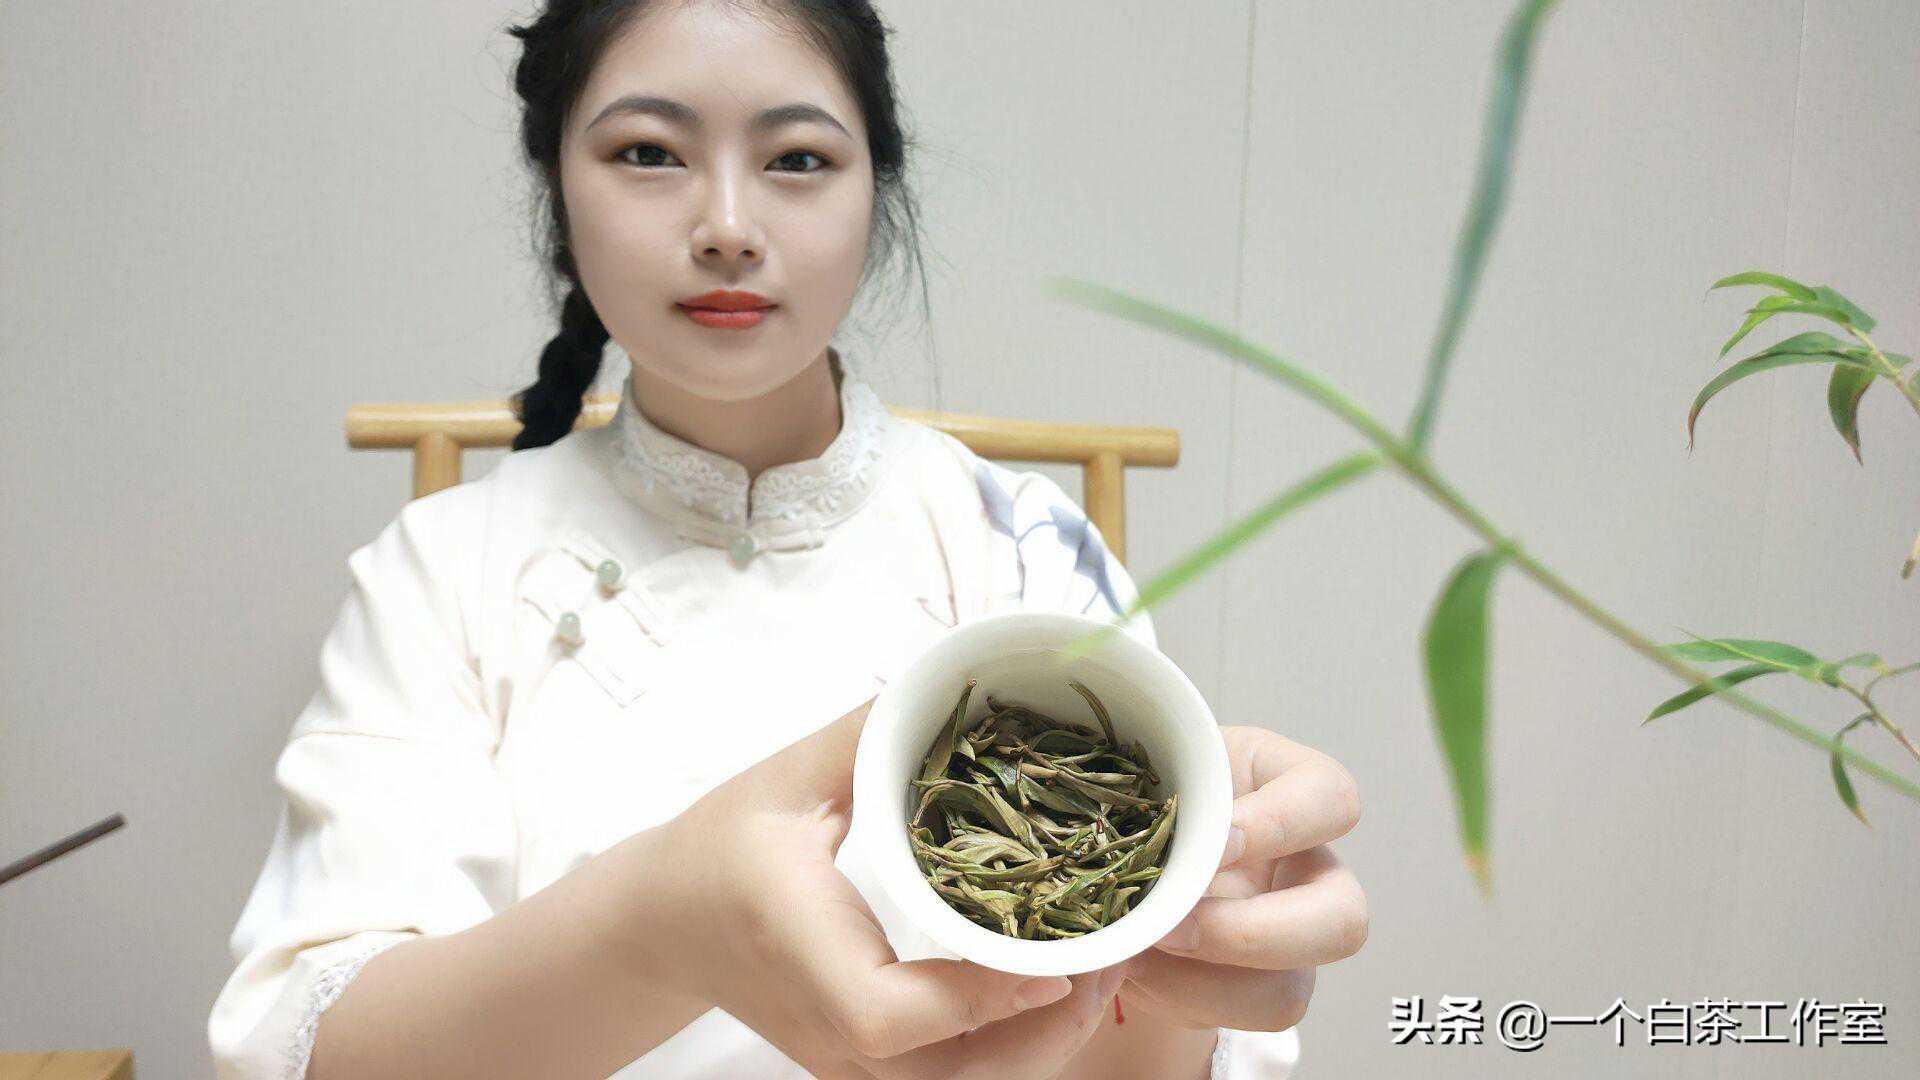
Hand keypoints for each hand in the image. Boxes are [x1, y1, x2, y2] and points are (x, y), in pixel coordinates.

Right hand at [654, 695, 1128, 1079]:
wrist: (664, 924)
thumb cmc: (721, 845)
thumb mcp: (789, 777)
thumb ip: (871, 734)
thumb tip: (953, 677)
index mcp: (800, 952)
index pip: (889, 1013)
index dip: (982, 998)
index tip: (1063, 960)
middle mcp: (826, 1032)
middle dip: (1048, 1032)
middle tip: (1117, 956)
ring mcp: (845, 1065)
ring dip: (1043, 1046)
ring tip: (1104, 973)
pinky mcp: (864, 1071)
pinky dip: (1016, 1051)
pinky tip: (1058, 992)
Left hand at [1119, 726, 1367, 1032]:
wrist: (1122, 845)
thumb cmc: (1143, 791)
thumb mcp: (1148, 778)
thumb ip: (1158, 808)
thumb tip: (1158, 886)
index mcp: (1289, 786)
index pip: (1331, 799)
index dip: (1279, 826)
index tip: (1215, 838)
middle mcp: (1308, 865)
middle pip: (1344, 918)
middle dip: (1249, 936)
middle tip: (1169, 928)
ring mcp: (1291, 936)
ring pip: (1290, 991)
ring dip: (1200, 982)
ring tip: (1134, 953)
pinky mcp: (1263, 988)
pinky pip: (1239, 1018)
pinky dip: (1177, 999)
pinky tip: (1134, 969)